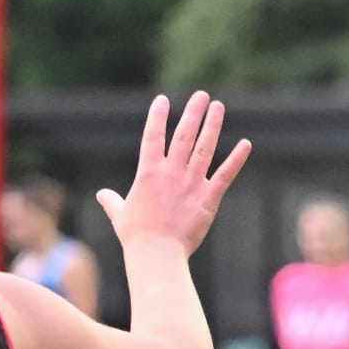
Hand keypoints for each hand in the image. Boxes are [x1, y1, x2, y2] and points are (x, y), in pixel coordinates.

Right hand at [95, 92, 251, 257]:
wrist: (156, 252)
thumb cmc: (136, 235)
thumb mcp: (120, 213)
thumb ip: (113, 200)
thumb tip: (102, 194)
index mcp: (148, 173)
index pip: (152, 137)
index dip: (158, 117)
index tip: (162, 100)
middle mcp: (171, 173)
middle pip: (183, 135)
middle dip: (192, 113)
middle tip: (201, 95)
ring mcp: (191, 184)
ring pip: (204, 148)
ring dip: (212, 126)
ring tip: (218, 107)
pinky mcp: (208, 198)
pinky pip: (225, 175)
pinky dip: (236, 159)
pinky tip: (246, 144)